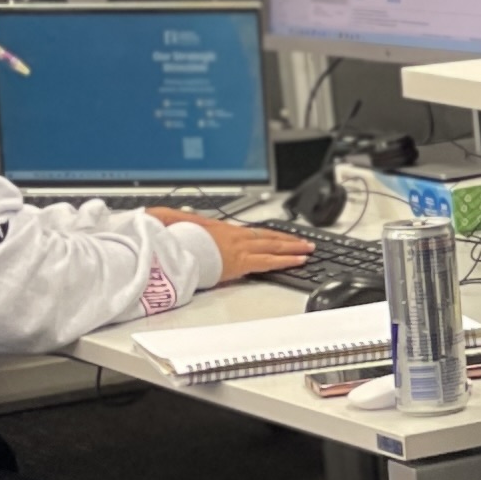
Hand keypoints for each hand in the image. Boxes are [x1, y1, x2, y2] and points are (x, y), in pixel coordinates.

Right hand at [157, 210, 314, 284]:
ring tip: (308, 248)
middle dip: (287, 239)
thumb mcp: (172, 222)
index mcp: (220, 228)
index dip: (267, 234)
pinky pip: (269, 261)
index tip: (278, 236)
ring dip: (293, 247)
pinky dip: (286, 260)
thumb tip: (184, 217)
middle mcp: (234, 236)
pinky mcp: (241, 262)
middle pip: (267, 236)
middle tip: (303, 241)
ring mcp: (239, 248)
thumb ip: (182, 220)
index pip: (251, 232)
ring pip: (273, 246)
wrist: (173, 250)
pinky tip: (299, 260)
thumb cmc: (172, 239)